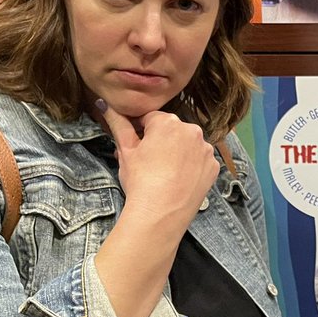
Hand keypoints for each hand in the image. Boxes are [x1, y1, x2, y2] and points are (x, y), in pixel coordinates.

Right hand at [98, 103, 217, 231]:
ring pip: (187, 145)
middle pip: (171, 130)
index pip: (150, 119)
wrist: (161, 213)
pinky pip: (200, 160)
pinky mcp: (213, 166)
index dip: (140, 132)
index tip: (136, 148)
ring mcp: (206, 149)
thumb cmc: (140, 180)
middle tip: (148, 162)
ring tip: (164, 172)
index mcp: (168, 122)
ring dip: (177, 152)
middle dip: (160, 141)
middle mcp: (192, 130)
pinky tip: (179, 179)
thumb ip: (117, 123)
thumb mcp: (125, 150)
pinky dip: (191, 166)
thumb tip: (104, 103)